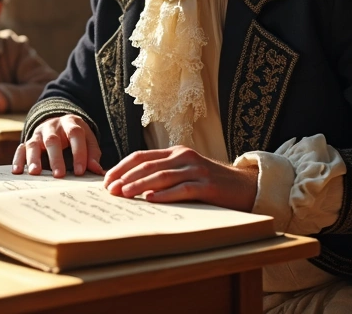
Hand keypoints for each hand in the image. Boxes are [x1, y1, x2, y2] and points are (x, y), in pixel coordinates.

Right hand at [12, 114, 103, 177]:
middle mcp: (52, 126)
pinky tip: (18, 171)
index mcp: (70, 123)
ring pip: (34, 144)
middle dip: (56, 158)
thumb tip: (98, 171)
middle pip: (52, 140)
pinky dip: (18, 159)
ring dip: (34, 158)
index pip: (75, 135)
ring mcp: (38, 133)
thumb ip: (93, 154)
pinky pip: (21, 148)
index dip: (79, 153)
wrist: (59, 122)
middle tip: (59, 175)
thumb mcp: (87, 139)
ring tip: (35, 173)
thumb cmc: (76, 136)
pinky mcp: (28, 141)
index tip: (80, 172)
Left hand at [103, 146, 257, 211]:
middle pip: (148, 165)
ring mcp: (197, 170)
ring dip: (140, 185)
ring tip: (124, 193)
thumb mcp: (184, 172)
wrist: (245, 186)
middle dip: (125, 177)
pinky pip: (183, 189)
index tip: (106, 180)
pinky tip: (152, 199)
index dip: (121, 167)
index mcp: (175, 152)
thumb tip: (129, 186)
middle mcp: (184, 157)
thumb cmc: (209, 183)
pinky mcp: (208, 185)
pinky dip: (166, 194)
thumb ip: (163, 174)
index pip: (141, 156)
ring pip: (162, 175)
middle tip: (110, 190)